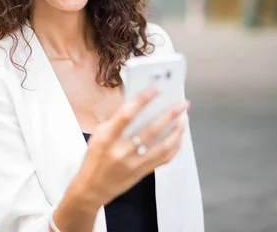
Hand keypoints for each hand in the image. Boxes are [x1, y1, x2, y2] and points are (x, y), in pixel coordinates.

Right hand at [73, 86, 188, 206]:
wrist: (92, 187)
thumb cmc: (95, 157)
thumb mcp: (98, 135)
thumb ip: (117, 121)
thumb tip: (141, 105)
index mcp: (107, 138)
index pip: (126, 115)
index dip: (141, 100)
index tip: (155, 89)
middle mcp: (121, 151)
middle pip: (151, 130)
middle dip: (170, 114)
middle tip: (181, 104)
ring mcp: (134, 164)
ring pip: (163, 145)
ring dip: (177, 130)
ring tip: (184, 118)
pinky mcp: (143, 172)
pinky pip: (165, 158)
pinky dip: (175, 145)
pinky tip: (179, 136)